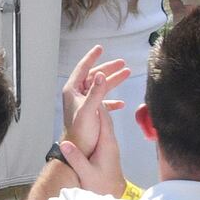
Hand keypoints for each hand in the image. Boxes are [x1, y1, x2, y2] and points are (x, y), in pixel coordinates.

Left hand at [59, 51, 130, 167]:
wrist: (79, 151)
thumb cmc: (81, 132)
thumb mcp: (89, 110)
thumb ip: (96, 92)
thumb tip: (102, 74)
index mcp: (73, 91)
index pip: (83, 68)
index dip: (92, 57)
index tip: (100, 48)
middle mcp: (77, 95)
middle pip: (94, 76)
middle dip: (108, 68)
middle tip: (122, 62)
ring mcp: (84, 104)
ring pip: (100, 88)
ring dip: (113, 81)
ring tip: (127, 73)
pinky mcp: (90, 114)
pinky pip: (103, 102)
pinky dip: (112, 101)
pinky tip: (121, 104)